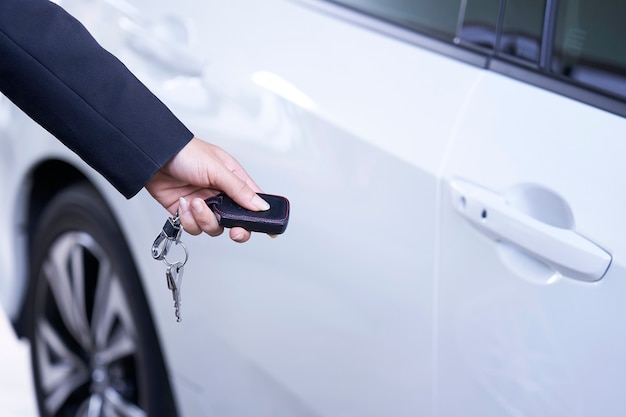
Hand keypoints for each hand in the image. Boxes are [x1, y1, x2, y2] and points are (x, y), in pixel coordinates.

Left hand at [145, 137, 269, 241]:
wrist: (151, 156)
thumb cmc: (185, 152)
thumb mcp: (217, 169)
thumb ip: (239, 190)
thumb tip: (261, 205)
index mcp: (233, 180)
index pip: (254, 202)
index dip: (263, 217)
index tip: (270, 232)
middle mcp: (221, 195)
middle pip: (237, 222)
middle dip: (236, 229)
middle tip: (234, 230)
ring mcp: (204, 205)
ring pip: (214, 228)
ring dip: (204, 219)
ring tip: (194, 202)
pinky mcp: (187, 213)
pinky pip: (193, 227)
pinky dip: (188, 219)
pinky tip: (183, 203)